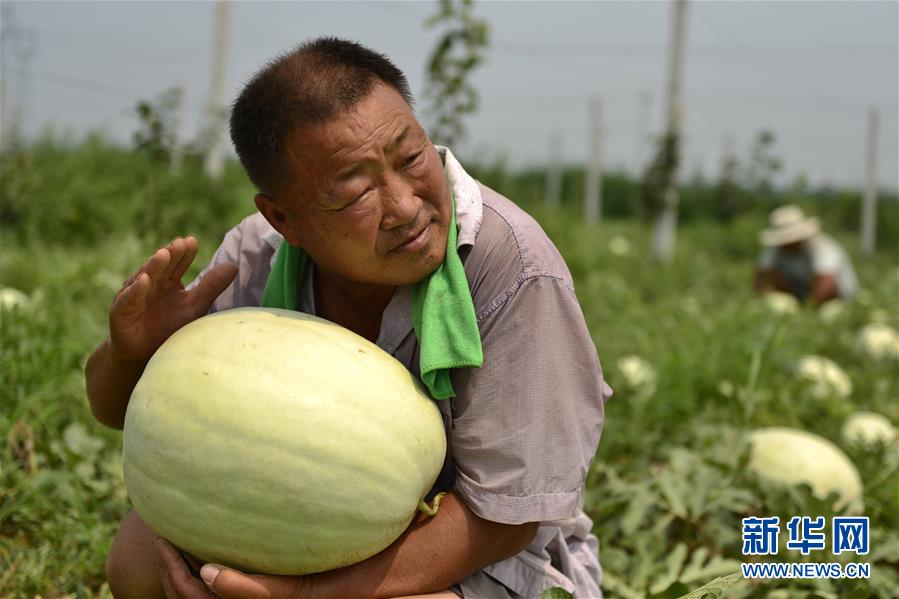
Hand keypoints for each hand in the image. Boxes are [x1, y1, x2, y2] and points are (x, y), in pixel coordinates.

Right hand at [109, 236, 237, 360]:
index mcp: (168, 280)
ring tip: (164, 254)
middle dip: (170, 254)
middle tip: (180, 242)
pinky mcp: (121, 311)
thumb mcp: (194, 306)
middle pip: (161, 266)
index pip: (177, 263)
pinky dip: (136, 290)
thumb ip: (211, 286)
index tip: (192, 241)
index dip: (184, 253)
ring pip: (144, 277)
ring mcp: (134, 295)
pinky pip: (129, 298)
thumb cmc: (170, 326)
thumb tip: (233, 265)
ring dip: (153, 266)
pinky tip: (144, 280)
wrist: (145, 353)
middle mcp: (150, 283)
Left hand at [155, 539, 309, 598]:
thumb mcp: (280, 589)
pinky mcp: (243, 593)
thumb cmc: (307, 587)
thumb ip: (244, 587)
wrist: (328, 590)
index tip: (162, 538)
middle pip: (181, 594)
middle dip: (166, 567)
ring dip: (177, 569)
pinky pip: (203, 588)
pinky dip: (193, 570)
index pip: (186, 591)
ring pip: (190, 592)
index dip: (169, 566)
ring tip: (174, 542)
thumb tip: (207, 572)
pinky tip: (199, 550)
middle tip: (160, 537)